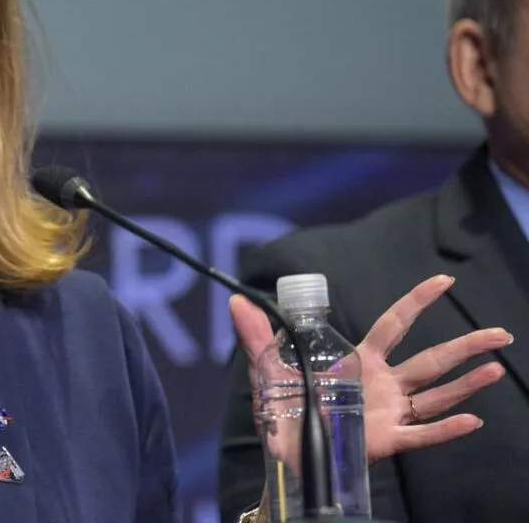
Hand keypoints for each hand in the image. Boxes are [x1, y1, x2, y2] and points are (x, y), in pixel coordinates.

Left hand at [230, 274, 510, 465]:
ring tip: (496, 370)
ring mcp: (388, 412)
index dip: (417, 302)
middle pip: (430, 360)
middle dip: (464, 346)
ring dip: (467, 383)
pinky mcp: (385, 441)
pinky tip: (473, 421)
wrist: (283, 455)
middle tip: (501, 333)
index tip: (444, 281)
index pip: (393, 324)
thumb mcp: (267, 370)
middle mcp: (382, 383)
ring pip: (436, 394)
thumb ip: (257, 335)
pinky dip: (447, 429)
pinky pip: (422, 434)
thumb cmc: (283, 409)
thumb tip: (236, 300)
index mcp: (358, 361)